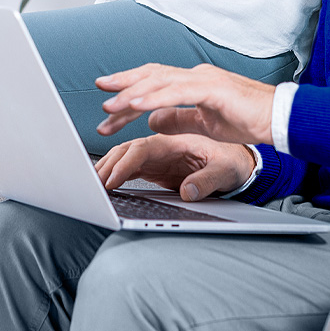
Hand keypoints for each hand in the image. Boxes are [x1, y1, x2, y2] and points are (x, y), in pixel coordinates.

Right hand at [95, 133, 257, 201]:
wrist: (240, 157)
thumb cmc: (234, 160)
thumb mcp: (226, 171)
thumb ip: (207, 180)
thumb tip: (188, 191)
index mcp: (180, 138)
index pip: (144, 147)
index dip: (126, 163)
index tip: (112, 178)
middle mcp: (166, 142)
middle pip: (129, 147)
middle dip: (107, 162)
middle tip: (89, 181)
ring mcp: (160, 152)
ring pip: (126, 153)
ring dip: (107, 164)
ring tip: (90, 180)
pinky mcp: (158, 161)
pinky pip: (131, 162)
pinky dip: (115, 169)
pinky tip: (103, 179)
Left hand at [96, 63, 273, 144]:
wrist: (280, 119)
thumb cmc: (250, 121)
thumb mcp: (206, 124)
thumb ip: (180, 119)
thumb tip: (153, 120)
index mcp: (195, 82)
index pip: (156, 82)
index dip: (131, 89)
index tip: (110, 104)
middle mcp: (197, 75)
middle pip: (152, 75)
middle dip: (124, 83)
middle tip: (100, 90)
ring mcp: (205, 79)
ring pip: (160, 80)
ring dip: (132, 92)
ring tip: (110, 105)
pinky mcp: (213, 89)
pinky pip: (178, 92)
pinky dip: (155, 97)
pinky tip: (138, 105)